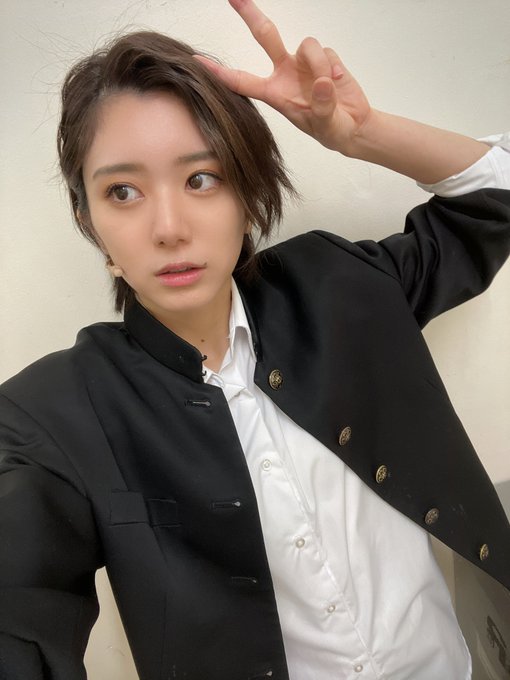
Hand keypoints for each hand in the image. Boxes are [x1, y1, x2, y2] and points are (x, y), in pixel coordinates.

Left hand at [197, 0, 370, 152]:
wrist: (353, 126)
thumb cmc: (331, 129)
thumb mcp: (325, 126)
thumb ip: (321, 106)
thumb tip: (321, 82)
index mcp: (275, 93)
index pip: (242, 81)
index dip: (220, 72)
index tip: (198, 62)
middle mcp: (285, 73)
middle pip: (265, 36)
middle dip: (250, 15)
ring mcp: (304, 63)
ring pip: (307, 45)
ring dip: (320, 64)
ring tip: (329, 86)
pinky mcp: (324, 57)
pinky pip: (327, 50)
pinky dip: (334, 66)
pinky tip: (338, 81)